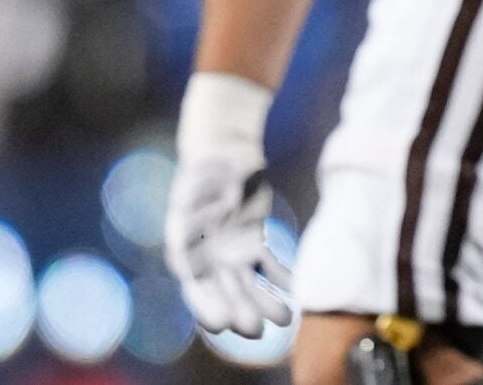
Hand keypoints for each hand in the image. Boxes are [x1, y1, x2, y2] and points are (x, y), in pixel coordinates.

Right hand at [167, 145, 292, 337]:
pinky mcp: (251, 243)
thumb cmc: (205, 168)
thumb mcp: (194, 185)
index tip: (222, 324)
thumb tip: (201, 228)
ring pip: (248, 284)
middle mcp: (208, 257)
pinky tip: (296, 290)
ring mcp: (230, 253)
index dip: (207, 306)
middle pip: (224, 291)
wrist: (223, 152)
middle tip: (258, 331)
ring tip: (287, 317)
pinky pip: (266, 265)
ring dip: (265, 301)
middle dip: (241, 311)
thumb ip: (193, 209)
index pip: (194, 286)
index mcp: (186, 249)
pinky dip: (280, 277)